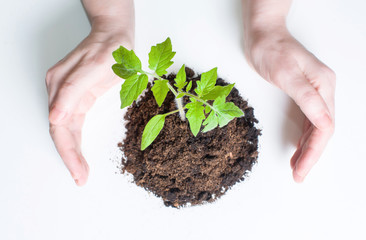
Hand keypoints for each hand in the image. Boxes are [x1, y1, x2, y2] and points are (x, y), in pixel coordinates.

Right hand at [46, 19, 132, 185]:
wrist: (115, 36)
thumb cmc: (108, 48)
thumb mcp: (95, 67)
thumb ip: (73, 90)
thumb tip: (54, 116)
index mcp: (60, 86)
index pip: (59, 126)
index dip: (68, 152)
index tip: (78, 172)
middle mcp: (60, 92)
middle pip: (61, 132)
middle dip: (70, 157)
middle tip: (80, 178)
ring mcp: (69, 95)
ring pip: (67, 131)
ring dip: (73, 153)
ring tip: (81, 173)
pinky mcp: (79, 97)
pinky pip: (74, 124)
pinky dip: (77, 142)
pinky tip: (81, 155)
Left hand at [245, 26, 334, 181]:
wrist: (263, 34)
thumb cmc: (272, 50)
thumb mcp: (286, 74)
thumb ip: (306, 98)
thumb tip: (324, 123)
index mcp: (323, 86)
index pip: (324, 127)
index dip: (313, 152)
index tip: (299, 169)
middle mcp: (323, 91)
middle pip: (322, 131)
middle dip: (311, 155)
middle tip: (297, 174)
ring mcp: (315, 92)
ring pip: (316, 129)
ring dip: (307, 149)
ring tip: (296, 167)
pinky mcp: (303, 93)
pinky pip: (308, 121)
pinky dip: (303, 137)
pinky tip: (297, 148)